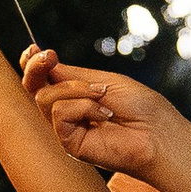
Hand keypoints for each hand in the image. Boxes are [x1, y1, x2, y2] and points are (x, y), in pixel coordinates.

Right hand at [23, 58, 176, 179]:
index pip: (43, 79)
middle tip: (49, 56)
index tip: (33, 49)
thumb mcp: (104, 80)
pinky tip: (105, 116)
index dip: (32, 64)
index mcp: (75, 94)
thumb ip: (72, 75)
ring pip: (45, 98)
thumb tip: (44, 63)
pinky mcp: (68, 142)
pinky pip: (59, 113)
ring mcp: (67, 127)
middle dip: (37, 67)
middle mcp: (67, 111)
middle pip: (34, 87)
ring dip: (76, 89)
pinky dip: (83, 107)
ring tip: (102, 96)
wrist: (157, 132)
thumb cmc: (140, 107)